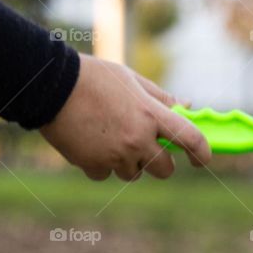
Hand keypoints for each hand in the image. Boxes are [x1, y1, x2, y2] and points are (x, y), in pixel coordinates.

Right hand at [39, 54, 211, 181]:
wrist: (50, 86)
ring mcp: (116, 156)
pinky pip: (107, 175)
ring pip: (134, 174)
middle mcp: (137, 139)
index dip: (202, 153)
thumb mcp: (130, 80)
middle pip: (164, 170)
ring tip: (109, 136)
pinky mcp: (95, 166)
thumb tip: (187, 106)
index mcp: (150, 114)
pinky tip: (90, 143)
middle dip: (160, 163)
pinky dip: (102, 164)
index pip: (190, 139)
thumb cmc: (93, 78)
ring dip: (128, 162)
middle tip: (149, 150)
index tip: (201, 160)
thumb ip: (160, 98)